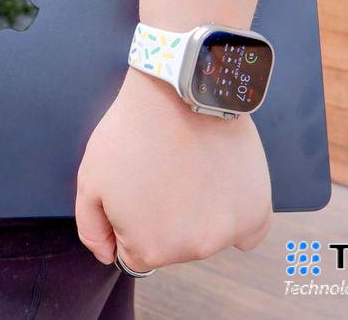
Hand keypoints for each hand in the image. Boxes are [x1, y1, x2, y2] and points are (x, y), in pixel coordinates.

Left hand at [75, 69, 271, 271]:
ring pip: (207, 234)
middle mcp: (193, 250)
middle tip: (161, 172)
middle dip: (163, 216)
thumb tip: (110, 255)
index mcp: (150, 249)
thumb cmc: (131, 132)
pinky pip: (247, 231)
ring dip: (199, 212)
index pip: (134, 252)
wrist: (178, 92)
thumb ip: (92, 229)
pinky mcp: (257, 210)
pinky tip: (220, 186)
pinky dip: (234, 214)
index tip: (137, 188)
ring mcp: (229, 231)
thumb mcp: (90, 181)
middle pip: (173, 246)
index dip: (130, 219)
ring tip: (188, 168)